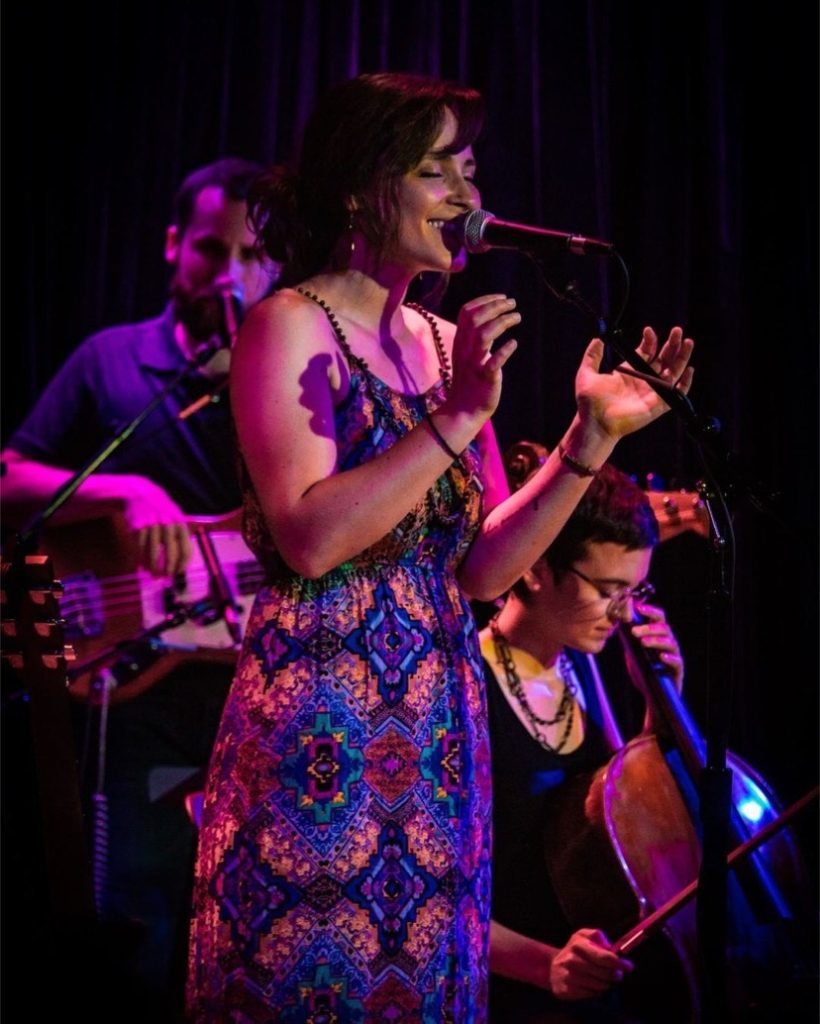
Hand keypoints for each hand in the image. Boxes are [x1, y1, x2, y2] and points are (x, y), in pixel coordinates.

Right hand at [120, 476, 191, 576]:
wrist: (139, 493)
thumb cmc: (160, 510)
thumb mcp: (174, 516)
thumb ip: (179, 536)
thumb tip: (182, 562)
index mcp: (180, 523)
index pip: (186, 548)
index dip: (183, 564)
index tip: (178, 573)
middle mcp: (167, 523)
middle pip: (170, 552)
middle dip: (168, 568)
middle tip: (165, 578)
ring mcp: (151, 524)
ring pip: (152, 551)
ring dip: (152, 566)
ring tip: (153, 574)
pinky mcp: (137, 525)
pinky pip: (139, 547)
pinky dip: (141, 559)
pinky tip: (142, 565)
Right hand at [445, 294, 519, 422]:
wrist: (464, 409)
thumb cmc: (470, 380)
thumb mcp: (468, 353)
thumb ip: (476, 336)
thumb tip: (493, 317)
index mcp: (460, 341)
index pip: (466, 311)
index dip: (485, 300)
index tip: (502, 298)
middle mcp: (464, 349)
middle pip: (475, 318)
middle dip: (495, 306)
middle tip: (513, 304)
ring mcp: (473, 363)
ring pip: (483, 335)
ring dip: (502, 322)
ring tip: (517, 317)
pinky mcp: (484, 378)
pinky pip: (493, 363)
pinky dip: (504, 351)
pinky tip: (514, 344)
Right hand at [550, 928, 633, 1000]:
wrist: (553, 967)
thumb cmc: (575, 951)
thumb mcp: (583, 936)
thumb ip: (597, 935)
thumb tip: (610, 948)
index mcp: (577, 944)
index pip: (603, 956)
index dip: (618, 963)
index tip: (629, 966)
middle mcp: (570, 960)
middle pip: (603, 973)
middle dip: (614, 975)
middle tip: (617, 974)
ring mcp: (567, 976)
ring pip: (599, 985)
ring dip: (606, 984)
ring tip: (605, 980)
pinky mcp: (565, 990)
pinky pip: (590, 994)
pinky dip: (596, 992)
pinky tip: (594, 986)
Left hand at [575, 327, 694, 439]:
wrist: (595, 423)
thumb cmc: (590, 403)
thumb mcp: (587, 373)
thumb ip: (592, 355)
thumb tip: (598, 338)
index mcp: (629, 372)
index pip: (646, 352)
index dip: (650, 341)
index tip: (648, 331)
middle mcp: (643, 380)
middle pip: (663, 359)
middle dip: (672, 344)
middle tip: (677, 331)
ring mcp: (651, 392)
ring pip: (672, 372)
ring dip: (682, 357)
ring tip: (688, 342)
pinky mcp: (657, 406)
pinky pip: (676, 394)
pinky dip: (685, 383)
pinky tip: (689, 370)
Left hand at [631, 599, 684, 691]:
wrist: (651, 696)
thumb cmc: (643, 671)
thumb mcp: (632, 652)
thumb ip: (628, 638)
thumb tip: (618, 622)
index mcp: (659, 636)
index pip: (658, 618)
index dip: (650, 611)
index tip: (638, 608)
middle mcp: (669, 643)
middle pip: (664, 627)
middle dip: (649, 627)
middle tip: (634, 631)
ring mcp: (675, 656)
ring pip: (670, 642)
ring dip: (656, 640)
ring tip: (643, 642)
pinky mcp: (678, 671)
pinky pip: (677, 662)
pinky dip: (669, 658)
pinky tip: (661, 656)